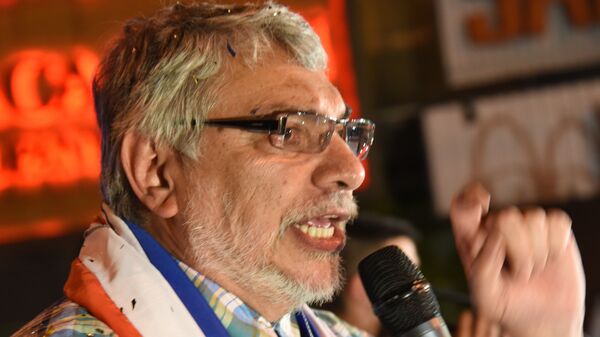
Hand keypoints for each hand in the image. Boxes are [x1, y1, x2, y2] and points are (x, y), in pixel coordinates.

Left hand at [449, 183, 584, 336]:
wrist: (543, 318)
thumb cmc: (508, 305)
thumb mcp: (486, 296)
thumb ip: (482, 269)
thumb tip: (495, 239)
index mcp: (471, 238)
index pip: (463, 207)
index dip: (469, 200)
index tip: (479, 204)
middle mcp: (496, 226)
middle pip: (506, 217)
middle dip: (517, 251)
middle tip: (518, 274)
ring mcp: (525, 225)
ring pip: (533, 219)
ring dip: (537, 254)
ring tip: (532, 270)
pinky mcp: (552, 228)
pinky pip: (557, 223)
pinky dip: (555, 247)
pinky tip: (550, 259)